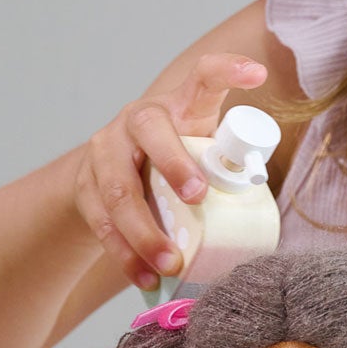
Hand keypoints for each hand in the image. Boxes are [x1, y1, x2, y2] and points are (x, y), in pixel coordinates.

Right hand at [73, 53, 266, 289]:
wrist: (109, 173)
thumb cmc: (175, 160)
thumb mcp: (201, 149)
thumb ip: (227, 162)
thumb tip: (261, 202)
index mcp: (178, 106)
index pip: (204, 77)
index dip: (228, 70)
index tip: (257, 74)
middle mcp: (137, 120)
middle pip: (150, 130)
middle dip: (173, 163)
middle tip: (197, 197)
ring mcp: (105, 151)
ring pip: (118, 188)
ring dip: (145, 230)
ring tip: (171, 263)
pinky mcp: (85, 187)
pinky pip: (102, 223)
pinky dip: (125, 255)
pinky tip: (146, 277)